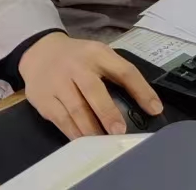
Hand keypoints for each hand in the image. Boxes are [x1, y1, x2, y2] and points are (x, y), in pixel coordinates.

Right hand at [18, 32, 162, 138]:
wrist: (40, 52)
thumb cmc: (78, 58)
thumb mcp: (98, 55)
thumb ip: (116, 73)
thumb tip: (143, 103)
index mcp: (97, 53)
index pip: (123, 70)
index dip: (141, 89)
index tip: (155, 108)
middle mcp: (77, 66)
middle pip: (94, 90)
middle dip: (108, 112)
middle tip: (120, 131)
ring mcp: (58, 82)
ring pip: (76, 109)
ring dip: (91, 128)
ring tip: (104, 143)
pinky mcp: (44, 99)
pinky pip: (61, 119)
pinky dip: (74, 133)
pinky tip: (85, 142)